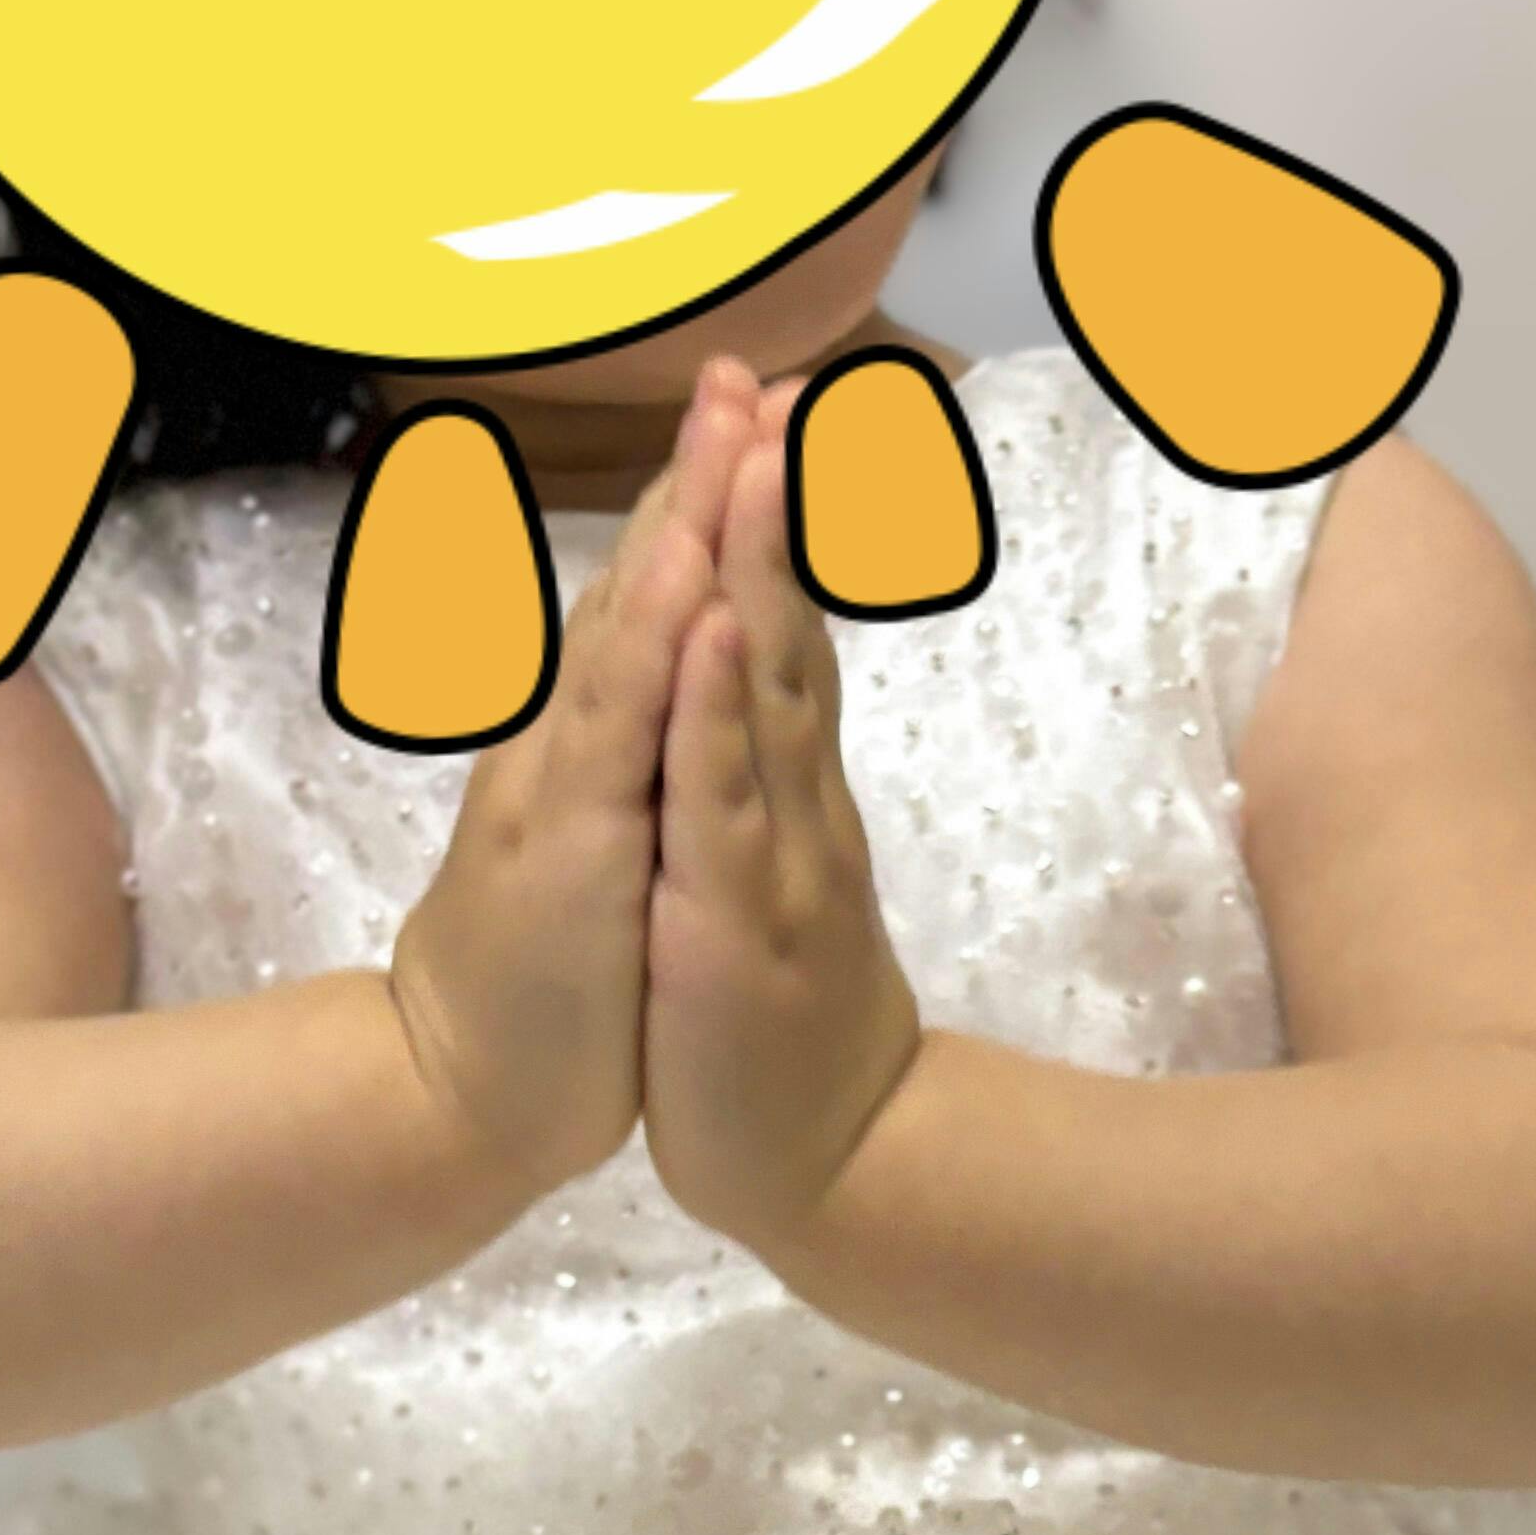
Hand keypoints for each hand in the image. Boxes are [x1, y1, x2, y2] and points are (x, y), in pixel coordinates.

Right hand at [384, 365, 752, 1203]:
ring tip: (726, 430)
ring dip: (679, 525)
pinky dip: (652, 655)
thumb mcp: (600, 838)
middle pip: (641, 582)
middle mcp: (574, 735)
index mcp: (597, 736)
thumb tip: (657, 677)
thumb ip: (620, 751)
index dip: (704, 499)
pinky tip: (686, 586)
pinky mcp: (569, 846)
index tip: (757, 407)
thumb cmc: (549, 967)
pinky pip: (618, 738)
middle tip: (741, 369)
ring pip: (629, 631)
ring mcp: (566, 781)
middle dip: (695, 472)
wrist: (476, 1086)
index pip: (658, 596)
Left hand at [642, 385, 923, 1260]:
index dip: (764, 513)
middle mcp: (786, 791)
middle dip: (768, 495)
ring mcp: (770, 846)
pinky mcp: (737, 915)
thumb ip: (759, 774)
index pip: (773, 618)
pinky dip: (720, 709)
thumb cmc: (772, 1017)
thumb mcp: (760, 869)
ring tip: (755, 455)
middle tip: (768, 375)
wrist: (818, 1159)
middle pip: (780, 618)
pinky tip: (717, 631)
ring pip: (763, 684)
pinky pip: (726, 798)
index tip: (762, 399)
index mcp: (776, 778)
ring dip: (754, 566)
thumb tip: (753, 682)